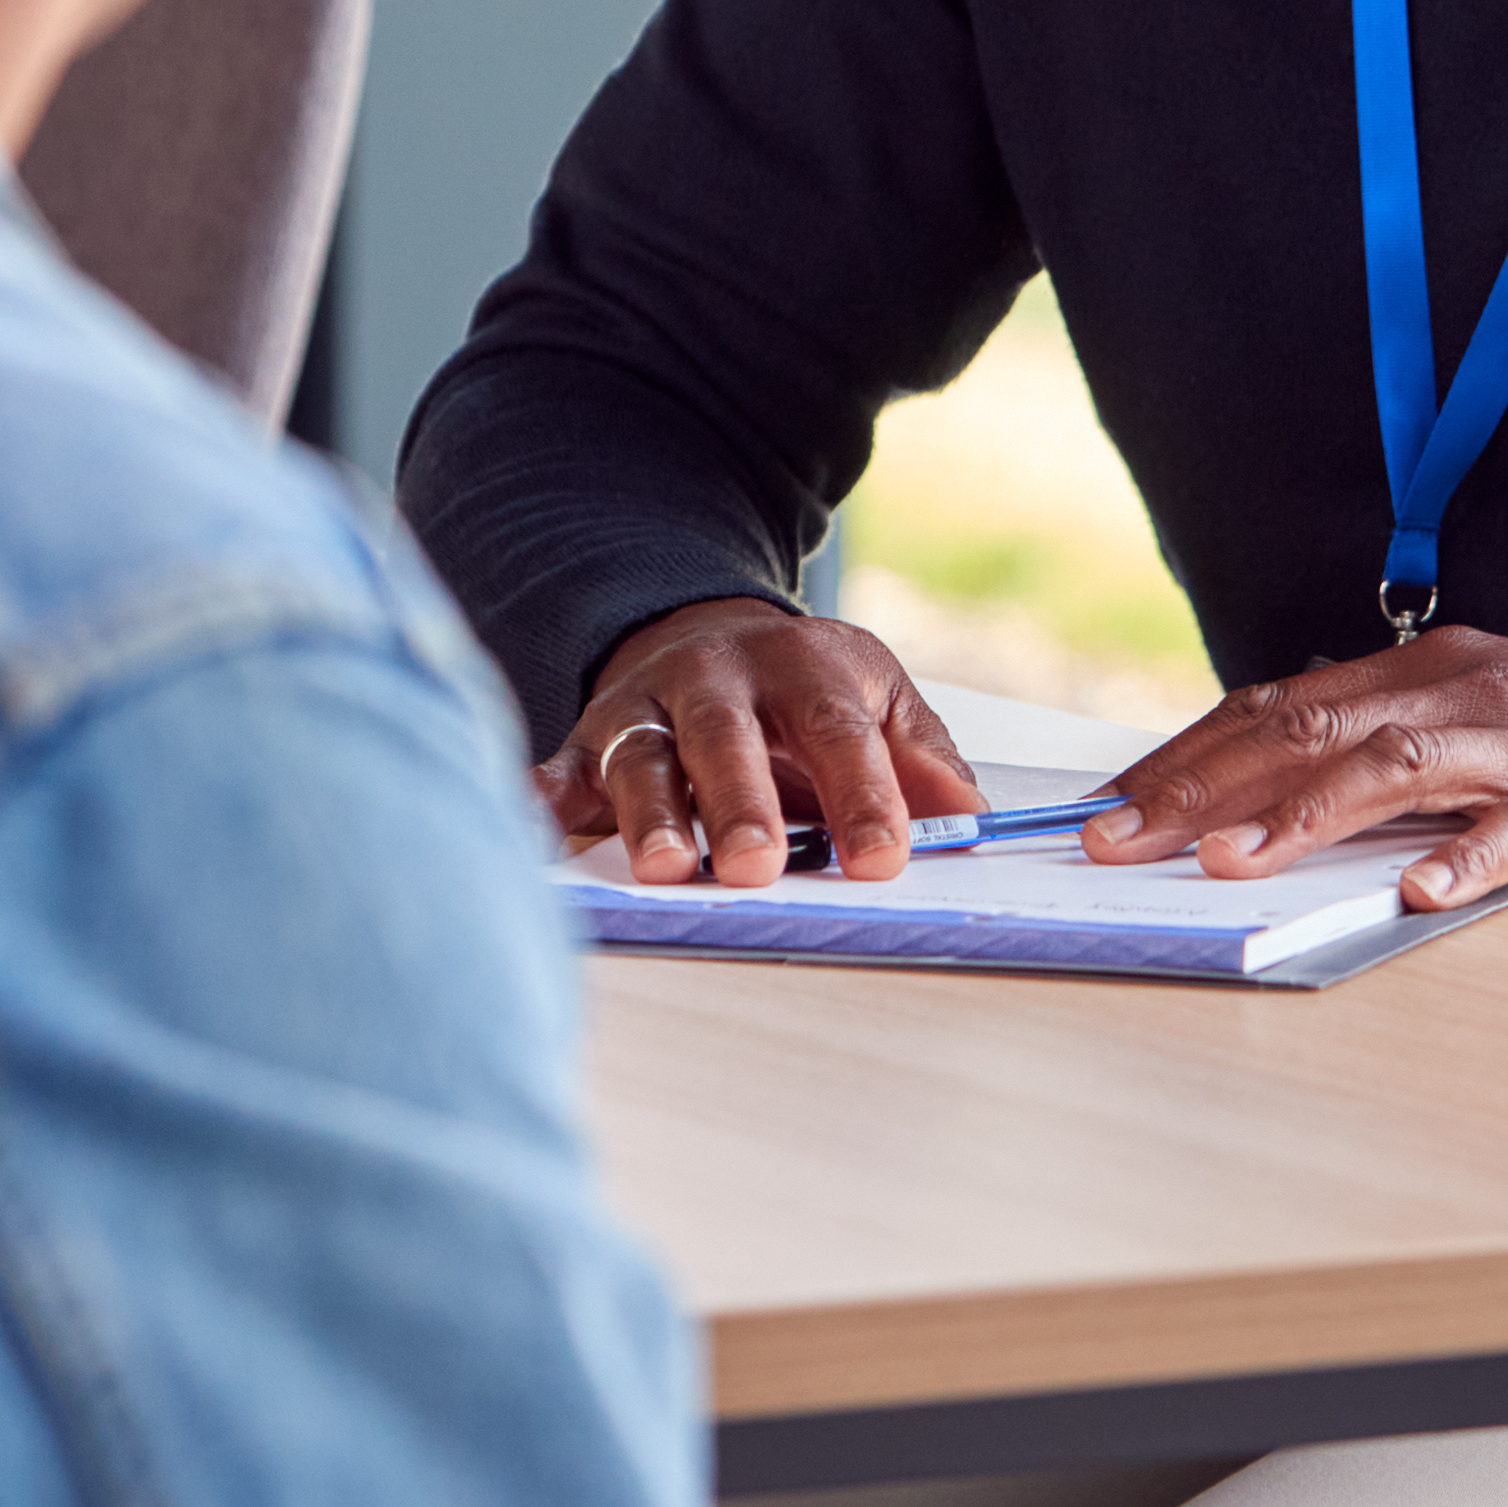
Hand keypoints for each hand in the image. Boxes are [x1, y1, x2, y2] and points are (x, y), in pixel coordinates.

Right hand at [544, 597, 986, 887]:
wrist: (708, 637)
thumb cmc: (803, 691)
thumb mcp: (876, 700)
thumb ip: (923, 759)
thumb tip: (973, 820)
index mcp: (802, 667)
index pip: (837, 729)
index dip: (862, 792)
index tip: (883, 856)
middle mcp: (716, 679)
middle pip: (727, 738)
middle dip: (741, 802)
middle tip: (757, 865)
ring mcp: (647, 708)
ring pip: (643, 758)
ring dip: (650, 814)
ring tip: (665, 868)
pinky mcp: (589, 741)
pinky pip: (562, 771)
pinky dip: (545, 798)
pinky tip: (534, 824)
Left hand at [1081, 628, 1507, 913]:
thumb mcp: (1501, 720)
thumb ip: (1402, 746)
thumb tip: (1285, 787)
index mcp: (1439, 672)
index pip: (1285, 703)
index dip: (1190, 751)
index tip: (1111, 802)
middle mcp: (1472, 692)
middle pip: (1309, 730)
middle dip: (1200, 784)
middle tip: (1113, 840)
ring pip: (1393, 768)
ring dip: (1298, 817)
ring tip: (1222, 861)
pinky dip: (1465, 859)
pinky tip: (1416, 892)